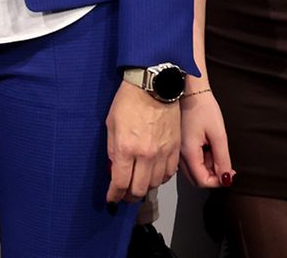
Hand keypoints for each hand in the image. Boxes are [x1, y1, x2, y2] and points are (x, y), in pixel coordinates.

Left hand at [105, 81, 180, 204]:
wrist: (154, 86)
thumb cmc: (128, 101)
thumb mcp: (111, 125)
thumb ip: (113, 151)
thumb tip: (114, 170)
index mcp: (127, 148)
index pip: (120, 183)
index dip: (114, 195)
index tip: (111, 199)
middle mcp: (146, 155)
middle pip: (139, 189)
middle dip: (129, 196)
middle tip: (124, 195)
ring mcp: (163, 153)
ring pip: (155, 183)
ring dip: (145, 188)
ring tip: (137, 185)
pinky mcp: (175, 149)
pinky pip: (169, 173)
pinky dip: (160, 178)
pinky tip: (153, 175)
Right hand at [179, 89, 234, 188]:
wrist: (188, 90)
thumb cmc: (202, 107)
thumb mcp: (218, 134)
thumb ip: (222, 159)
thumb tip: (226, 178)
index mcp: (188, 153)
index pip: (203, 181)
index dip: (219, 181)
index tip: (230, 173)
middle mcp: (179, 155)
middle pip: (196, 179)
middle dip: (212, 176)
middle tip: (224, 163)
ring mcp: (177, 150)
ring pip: (192, 171)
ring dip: (207, 167)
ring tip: (214, 148)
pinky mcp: (178, 144)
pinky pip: (189, 161)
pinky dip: (200, 159)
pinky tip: (206, 145)